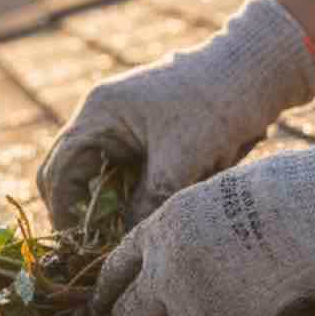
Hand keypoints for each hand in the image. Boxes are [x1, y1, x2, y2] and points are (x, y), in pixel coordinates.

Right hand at [37, 0, 314, 228]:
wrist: (255, 70)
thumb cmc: (216, 105)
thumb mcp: (181, 160)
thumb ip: (148, 202)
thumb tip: (123, 242)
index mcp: (99, 114)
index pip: (59, 171)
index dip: (63, 212)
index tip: (78, 245)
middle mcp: (99, 117)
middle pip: (66, 174)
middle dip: (78, 211)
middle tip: (93, 245)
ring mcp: (118, 123)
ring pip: (93, 176)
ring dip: (104, 204)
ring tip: (121, 232)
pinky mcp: (139, 133)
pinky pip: (120, 171)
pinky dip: (126, 194)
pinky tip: (144, 211)